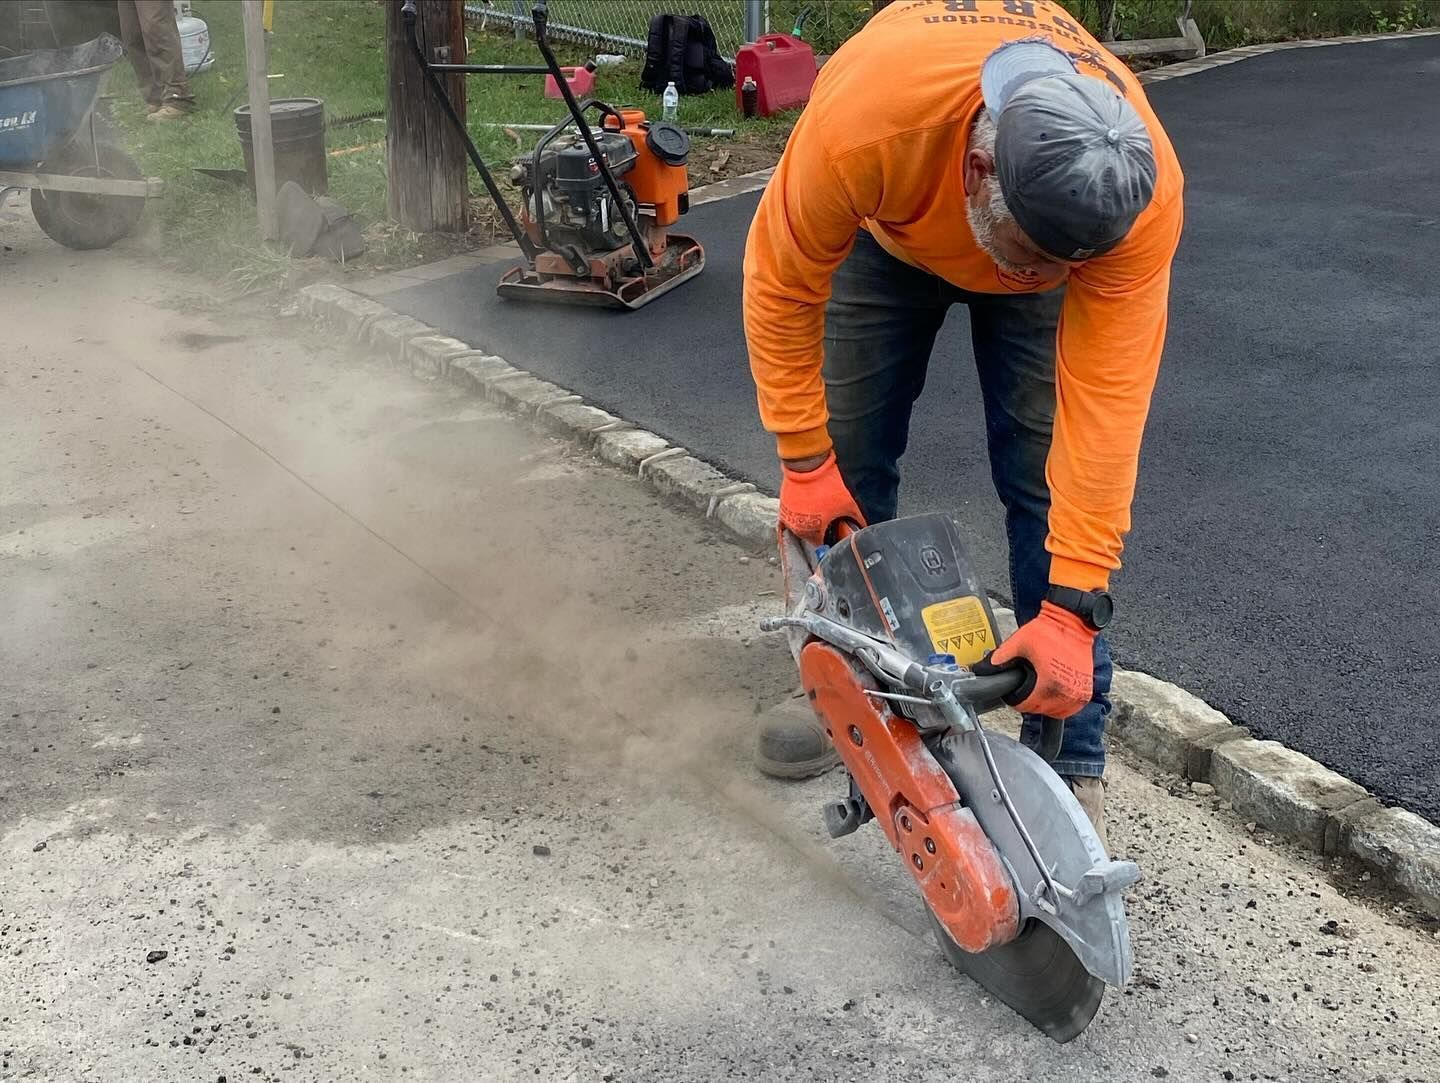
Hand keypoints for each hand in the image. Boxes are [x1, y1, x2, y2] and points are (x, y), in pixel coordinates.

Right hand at [778, 451, 864, 545]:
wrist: (808, 463)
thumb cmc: (827, 483)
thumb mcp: (849, 504)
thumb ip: (857, 521)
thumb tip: (863, 528)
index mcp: (811, 532)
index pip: (823, 545)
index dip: (833, 537)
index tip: (839, 529)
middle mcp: (796, 527)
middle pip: (812, 535)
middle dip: (823, 528)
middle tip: (833, 516)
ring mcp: (788, 515)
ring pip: (803, 524)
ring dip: (813, 519)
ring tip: (823, 507)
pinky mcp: (784, 504)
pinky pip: (796, 513)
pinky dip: (805, 510)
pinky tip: (814, 501)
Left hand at [974, 601, 1096, 718]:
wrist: (1073, 623)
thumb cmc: (1049, 631)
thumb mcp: (1020, 641)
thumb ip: (1003, 656)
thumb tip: (988, 666)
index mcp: (1048, 683)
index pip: (1027, 706)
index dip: (1016, 700)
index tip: (1015, 692)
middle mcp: (1066, 692)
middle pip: (1041, 710)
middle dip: (1030, 702)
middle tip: (1026, 690)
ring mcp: (1078, 692)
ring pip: (1057, 712)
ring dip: (1046, 706)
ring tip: (1039, 692)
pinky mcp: (1086, 688)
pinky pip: (1072, 707)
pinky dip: (1061, 704)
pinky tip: (1053, 694)